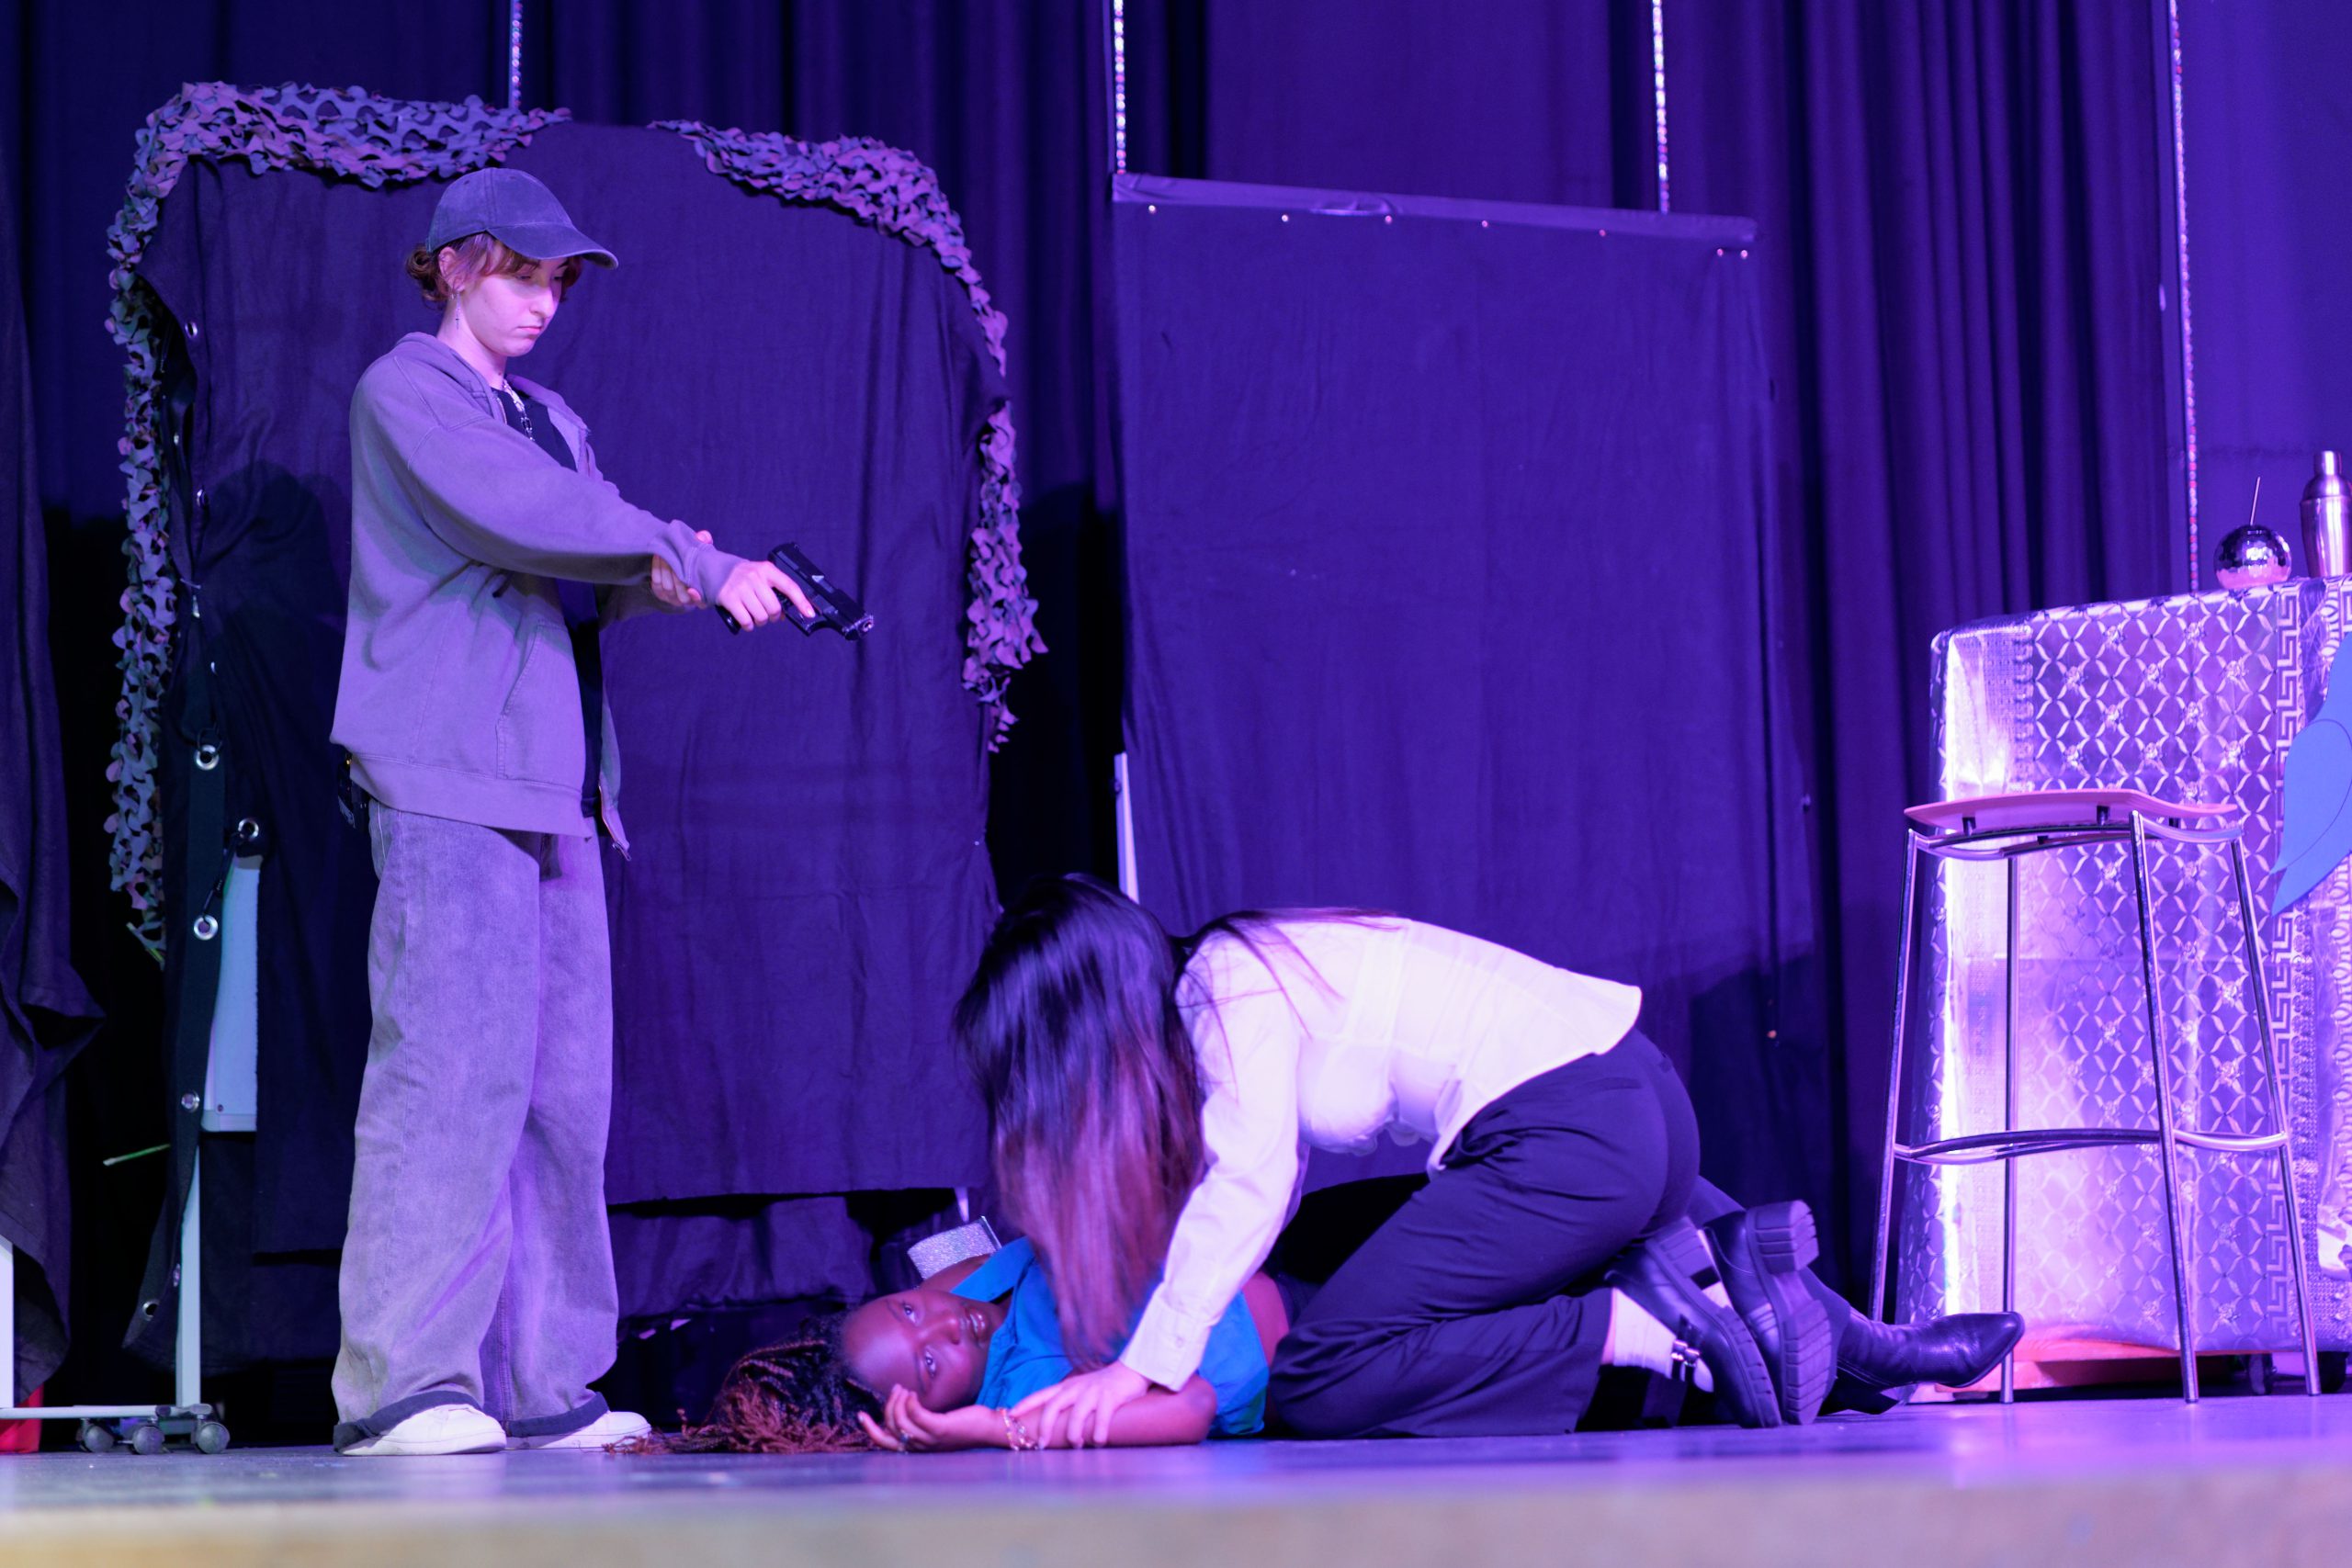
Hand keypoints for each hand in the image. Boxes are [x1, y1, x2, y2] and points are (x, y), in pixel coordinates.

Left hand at [649, 529, 710, 609]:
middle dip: (677, 576)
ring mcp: (673, 599)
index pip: (701, 602)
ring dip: (665, 570)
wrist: (680, 564)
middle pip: (682, 595)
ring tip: (665, 554)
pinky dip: (656, 570)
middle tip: (674, 557)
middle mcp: (688, 601)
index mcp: (703, 595)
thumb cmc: (696, 560)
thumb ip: (705, 543)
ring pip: (668, 588)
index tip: (692, 589)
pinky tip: (658, 557)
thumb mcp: (703, 552)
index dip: (697, 598)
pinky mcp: (661, 594)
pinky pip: (657, 584)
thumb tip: (702, 536)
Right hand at [715, 556, 817, 630]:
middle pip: (774, 608)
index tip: (810, 613)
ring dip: (761, 622)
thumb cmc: (744, 576)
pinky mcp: (729, 598)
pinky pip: (746, 621)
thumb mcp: (761, 576)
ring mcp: (741, 588)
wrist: (715, 568)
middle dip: (774, 616)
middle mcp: (754, 577)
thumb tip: (786, 614)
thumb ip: (774, 591)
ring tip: (756, 616)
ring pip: (761, 616)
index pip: (789, 586)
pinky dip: (749, 626)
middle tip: (769, 615)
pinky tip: (747, 622)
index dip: (801, 602)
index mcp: (767, 570)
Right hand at [856, 1385, 1004, 1452]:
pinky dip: (910, 1402)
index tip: (861, 1415)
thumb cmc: (965, 1425)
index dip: (870, 1430)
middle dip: (886, 1408)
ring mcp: (930, 1439)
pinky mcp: (940, 1429)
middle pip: (890, 1430)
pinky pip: (916, 1415)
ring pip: (900, 1421)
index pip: (886, 1444)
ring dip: (898, 1401)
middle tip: (895, 1389)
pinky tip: (914, 1393)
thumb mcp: (937, 1425)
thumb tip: (904, 1406)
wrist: (990, 1429)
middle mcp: (921, 1447)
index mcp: (918, 1448)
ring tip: (905, 1388)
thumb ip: (920, 1422)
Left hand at [1010, 1360, 1149, 1448]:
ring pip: (1076, 1414)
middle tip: (1041, 1444)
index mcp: (1067, 1386)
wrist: (1132, 1369)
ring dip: (1073, 1433)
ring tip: (1075, 1445)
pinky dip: (1099, 1433)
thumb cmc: (1104, 1386)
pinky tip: (1099, 1442)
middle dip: (1045, 1426)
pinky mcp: (1111, 1397)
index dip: (1025, 1404)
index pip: (1041, 1395)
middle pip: (1054, 1406)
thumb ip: (1070, 1404)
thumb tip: (1057, 1429)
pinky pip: (1102, 1418)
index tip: (1010, 1415)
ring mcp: (1094, 1392)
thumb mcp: (1082, 1390)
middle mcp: (1077, 1388)